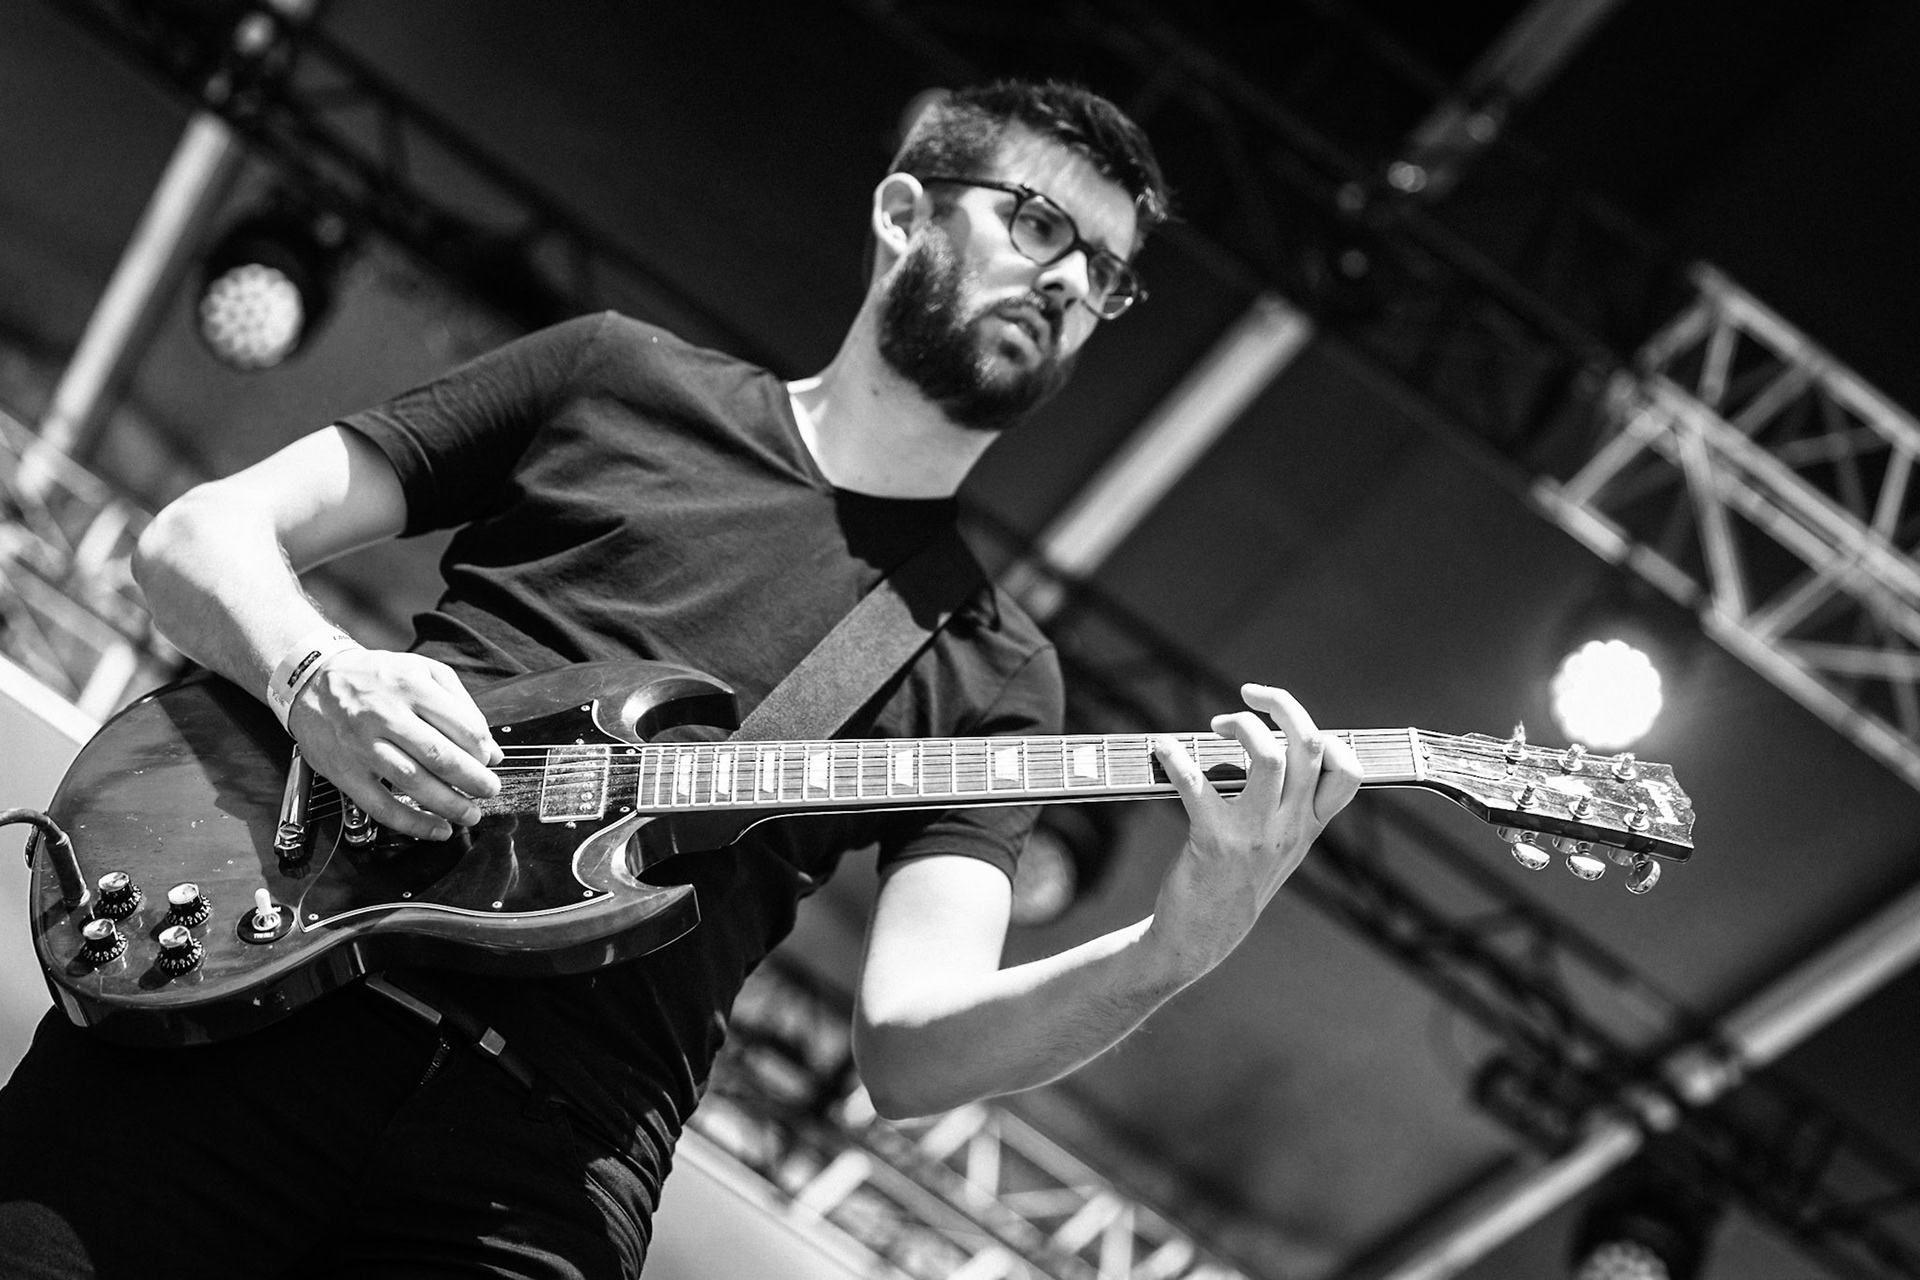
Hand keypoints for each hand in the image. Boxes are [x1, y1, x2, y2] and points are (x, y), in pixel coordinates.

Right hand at [285, 648, 502, 840]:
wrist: (312, 681)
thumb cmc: (375, 678)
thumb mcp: (423, 671)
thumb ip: (462, 706)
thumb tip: (491, 751)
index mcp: (410, 686)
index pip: (461, 726)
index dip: (482, 750)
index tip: (489, 762)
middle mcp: (385, 715)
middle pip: (439, 756)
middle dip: (473, 781)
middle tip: (489, 791)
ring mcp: (362, 745)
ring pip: (413, 783)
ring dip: (449, 804)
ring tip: (470, 813)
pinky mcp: (346, 772)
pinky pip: (381, 806)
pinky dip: (413, 823)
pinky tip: (437, 829)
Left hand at [1147, 684, 1362, 978]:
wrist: (1199, 938)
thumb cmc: (1233, 884)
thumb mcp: (1277, 850)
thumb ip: (1286, 808)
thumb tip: (1274, 748)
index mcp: (1307, 828)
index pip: (1347, 775)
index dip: (1329, 739)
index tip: (1294, 728)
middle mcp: (1289, 828)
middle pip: (1308, 746)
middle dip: (1281, 704)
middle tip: (1249, 694)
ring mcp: (1255, 835)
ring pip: (1266, 756)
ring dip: (1240, 725)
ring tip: (1216, 725)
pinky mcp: (1214, 840)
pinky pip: (1197, 782)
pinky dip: (1175, 757)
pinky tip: (1161, 749)